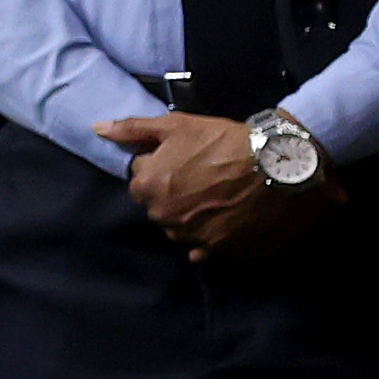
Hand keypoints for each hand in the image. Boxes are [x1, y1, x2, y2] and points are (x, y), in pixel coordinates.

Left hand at [98, 110, 341, 259]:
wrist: (281, 165)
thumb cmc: (225, 141)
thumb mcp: (176, 125)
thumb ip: (133, 130)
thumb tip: (98, 130)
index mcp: (149, 189)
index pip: (141, 183)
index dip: (161, 171)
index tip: (183, 162)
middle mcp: (166, 219)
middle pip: (160, 208)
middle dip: (174, 195)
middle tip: (203, 179)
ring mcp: (195, 239)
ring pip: (182, 230)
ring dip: (191, 218)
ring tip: (218, 198)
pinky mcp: (224, 253)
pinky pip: (206, 251)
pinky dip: (211, 239)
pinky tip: (226, 221)